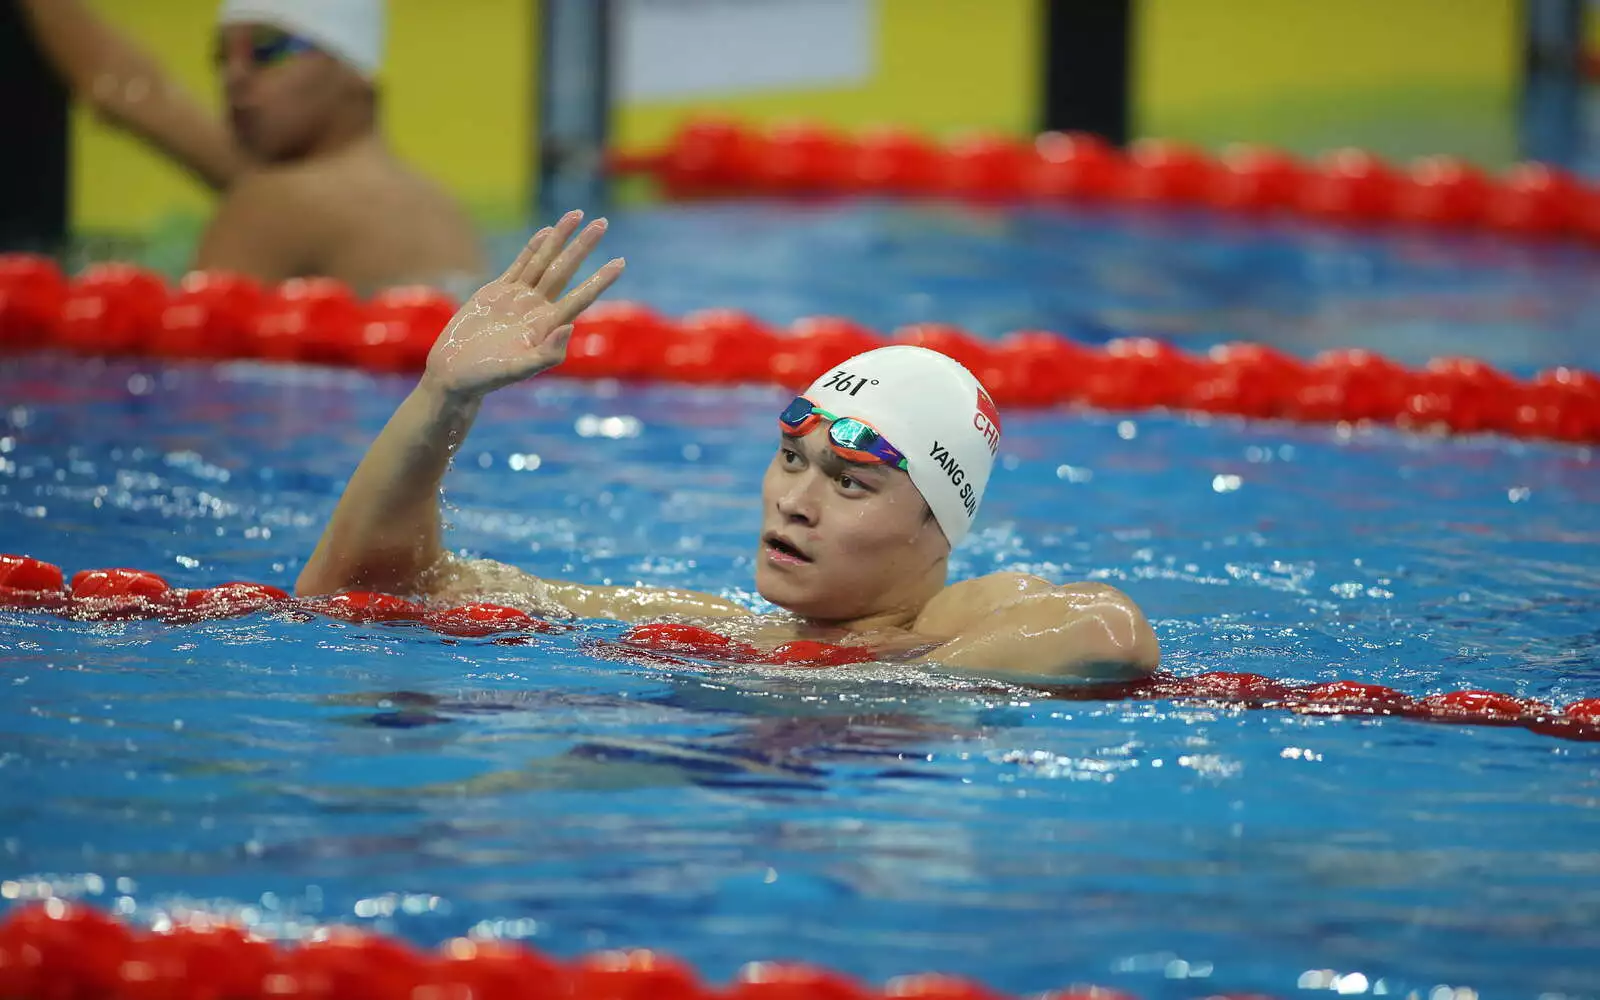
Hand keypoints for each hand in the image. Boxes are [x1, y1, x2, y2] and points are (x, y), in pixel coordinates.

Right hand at [424, 210, 623, 398]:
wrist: (455, 374)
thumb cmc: (486, 377)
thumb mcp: (517, 370)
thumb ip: (546, 353)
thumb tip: (569, 326)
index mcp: (547, 326)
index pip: (581, 297)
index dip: (600, 280)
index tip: (621, 262)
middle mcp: (537, 308)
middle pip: (565, 270)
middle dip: (583, 246)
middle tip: (603, 222)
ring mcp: (518, 298)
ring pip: (543, 260)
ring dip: (560, 238)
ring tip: (577, 215)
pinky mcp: (497, 292)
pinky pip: (520, 264)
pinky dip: (533, 247)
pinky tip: (547, 232)